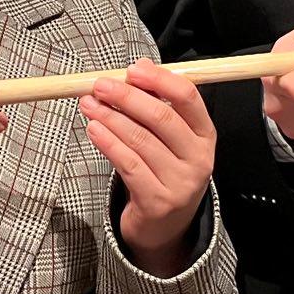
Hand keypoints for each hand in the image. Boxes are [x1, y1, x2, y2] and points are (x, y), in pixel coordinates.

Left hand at [80, 60, 216, 277]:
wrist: (164, 228)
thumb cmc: (163, 170)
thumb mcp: (169, 138)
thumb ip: (157, 102)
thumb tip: (139, 66)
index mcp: (204, 135)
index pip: (188, 97)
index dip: (159, 79)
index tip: (132, 69)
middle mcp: (198, 159)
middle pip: (161, 117)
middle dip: (126, 96)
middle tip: (100, 85)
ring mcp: (180, 183)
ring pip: (140, 140)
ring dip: (110, 117)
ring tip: (89, 105)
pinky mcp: (157, 201)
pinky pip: (128, 164)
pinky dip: (108, 143)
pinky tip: (94, 130)